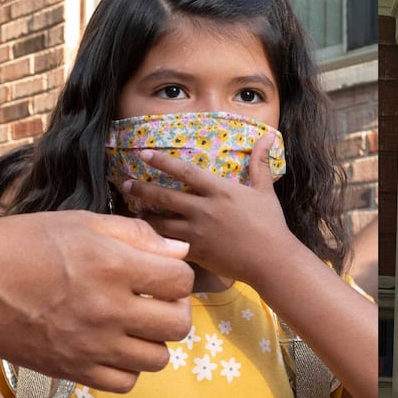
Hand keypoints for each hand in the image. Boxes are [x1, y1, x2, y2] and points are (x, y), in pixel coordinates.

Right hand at [0, 212, 193, 392]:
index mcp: (112, 265)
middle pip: (178, 325)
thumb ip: (135, 235)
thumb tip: (180, 251)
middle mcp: (107, 310)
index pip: (181, 281)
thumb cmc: (18, 244)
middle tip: (153, 300)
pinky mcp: (72, 370)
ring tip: (133, 324)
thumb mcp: (78, 222)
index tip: (160, 272)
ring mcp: (90, 345)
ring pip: (158, 359)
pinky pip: (125, 383)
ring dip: (153, 341)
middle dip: (174, 310)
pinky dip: (127, 368)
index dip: (177, 275)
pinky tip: (112, 346)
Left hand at [122, 136, 293, 284]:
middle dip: (142, 189)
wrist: (271, 260)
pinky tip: (147, 237)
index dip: (162, 161)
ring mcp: (198, 232)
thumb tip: (267, 136)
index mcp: (220, 190)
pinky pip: (170, 244)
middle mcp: (204, 209)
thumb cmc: (270, 224)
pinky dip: (157, 240)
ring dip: (144, 216)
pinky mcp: (197, 252)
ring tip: (132, 212)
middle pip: (164, 196)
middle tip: (125, 184)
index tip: (144, 154)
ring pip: (161, 222)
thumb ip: (260, 163)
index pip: (185, 171)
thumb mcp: (265, 191)